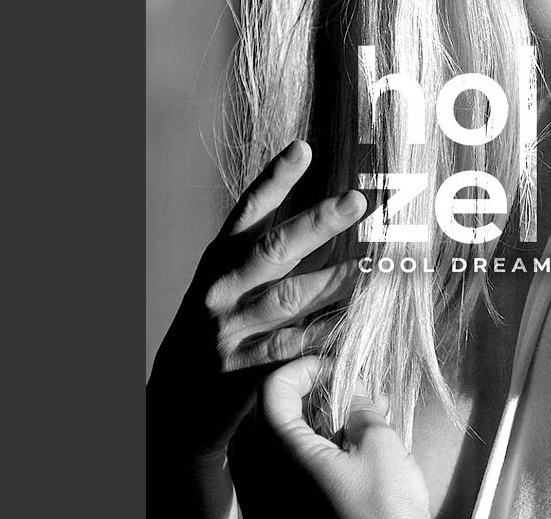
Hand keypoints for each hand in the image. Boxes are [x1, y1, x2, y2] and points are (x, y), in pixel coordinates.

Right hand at [148, 140, 365, 459]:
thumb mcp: (228, 282)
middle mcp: (221, 290)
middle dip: (317, 223)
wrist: (177, 401)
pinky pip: (295, 347)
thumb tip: (325, 212)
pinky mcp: (246, 371)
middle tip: (357, 200)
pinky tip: (357, 318)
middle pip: (273, 250)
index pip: (248, 211)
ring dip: (336, 280)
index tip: (303, 148)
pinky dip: (327, 332)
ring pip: (289, 299)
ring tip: (374, 263)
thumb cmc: (216, 327)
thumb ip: (266, 251)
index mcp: (219, 260)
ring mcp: (231, 331)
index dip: (275, 179)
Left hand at [263, 356, 430, 518]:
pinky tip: (336, 456)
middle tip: (341, 392)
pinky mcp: (275, 517)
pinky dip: (299, 454)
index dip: (304, 369)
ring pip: (269, 445)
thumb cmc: (381, 516)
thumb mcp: (381, 446)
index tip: (334, 369)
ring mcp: (264, 500)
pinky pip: (275, 473)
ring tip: (346, 425)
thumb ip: (361, 409)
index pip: (272, 390)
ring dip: (302, 425)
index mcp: (281, 452)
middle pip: (265, 415)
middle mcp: (261, 475)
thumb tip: (355, 395)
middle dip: (302, 396)